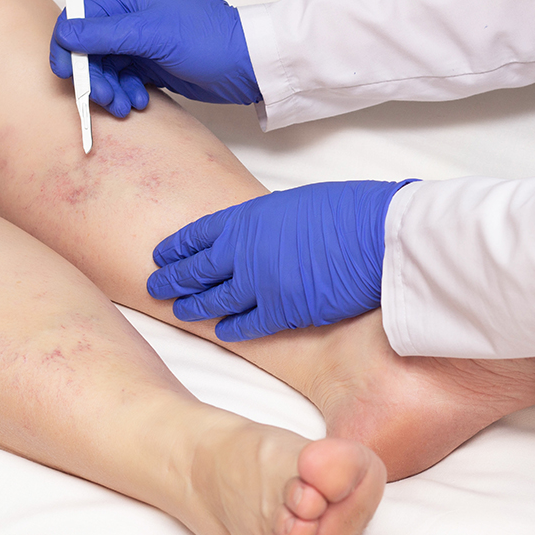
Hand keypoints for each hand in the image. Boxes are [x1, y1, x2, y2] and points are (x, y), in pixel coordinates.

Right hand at [50, 0, 261, 116]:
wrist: (246, 65)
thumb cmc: (208, 40)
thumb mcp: (152, 34)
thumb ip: (106, 34)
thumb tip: (66, 34)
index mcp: (127, 0)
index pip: (79, 19)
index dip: (68, 47)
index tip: (68, 73)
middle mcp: (131, 20)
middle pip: (90, 49)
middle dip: (92, 76)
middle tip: (104, 98)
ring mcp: (142, 45)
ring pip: (107, 69)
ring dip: (110, 90)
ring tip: (125, 105)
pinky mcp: (154, 67)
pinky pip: (126, 81)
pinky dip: (127, 93)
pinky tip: (139, 101)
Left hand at [147, 180, 417, 341]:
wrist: (378, 236)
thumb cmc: (351, 211)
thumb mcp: (299, 203)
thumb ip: (272, 221)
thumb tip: (268, 231)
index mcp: (248, 218)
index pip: (198, 234)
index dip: (178, 247)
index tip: (163, 253)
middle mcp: (244, 251)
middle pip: (197, 268)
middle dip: (173, 277)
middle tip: (156, 285)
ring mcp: (259, 284)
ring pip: (214, 299)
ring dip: (194, 305)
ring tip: (179, 309)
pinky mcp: (282, 311)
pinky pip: (247, 324)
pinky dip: (232, 328)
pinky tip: (223, 331)